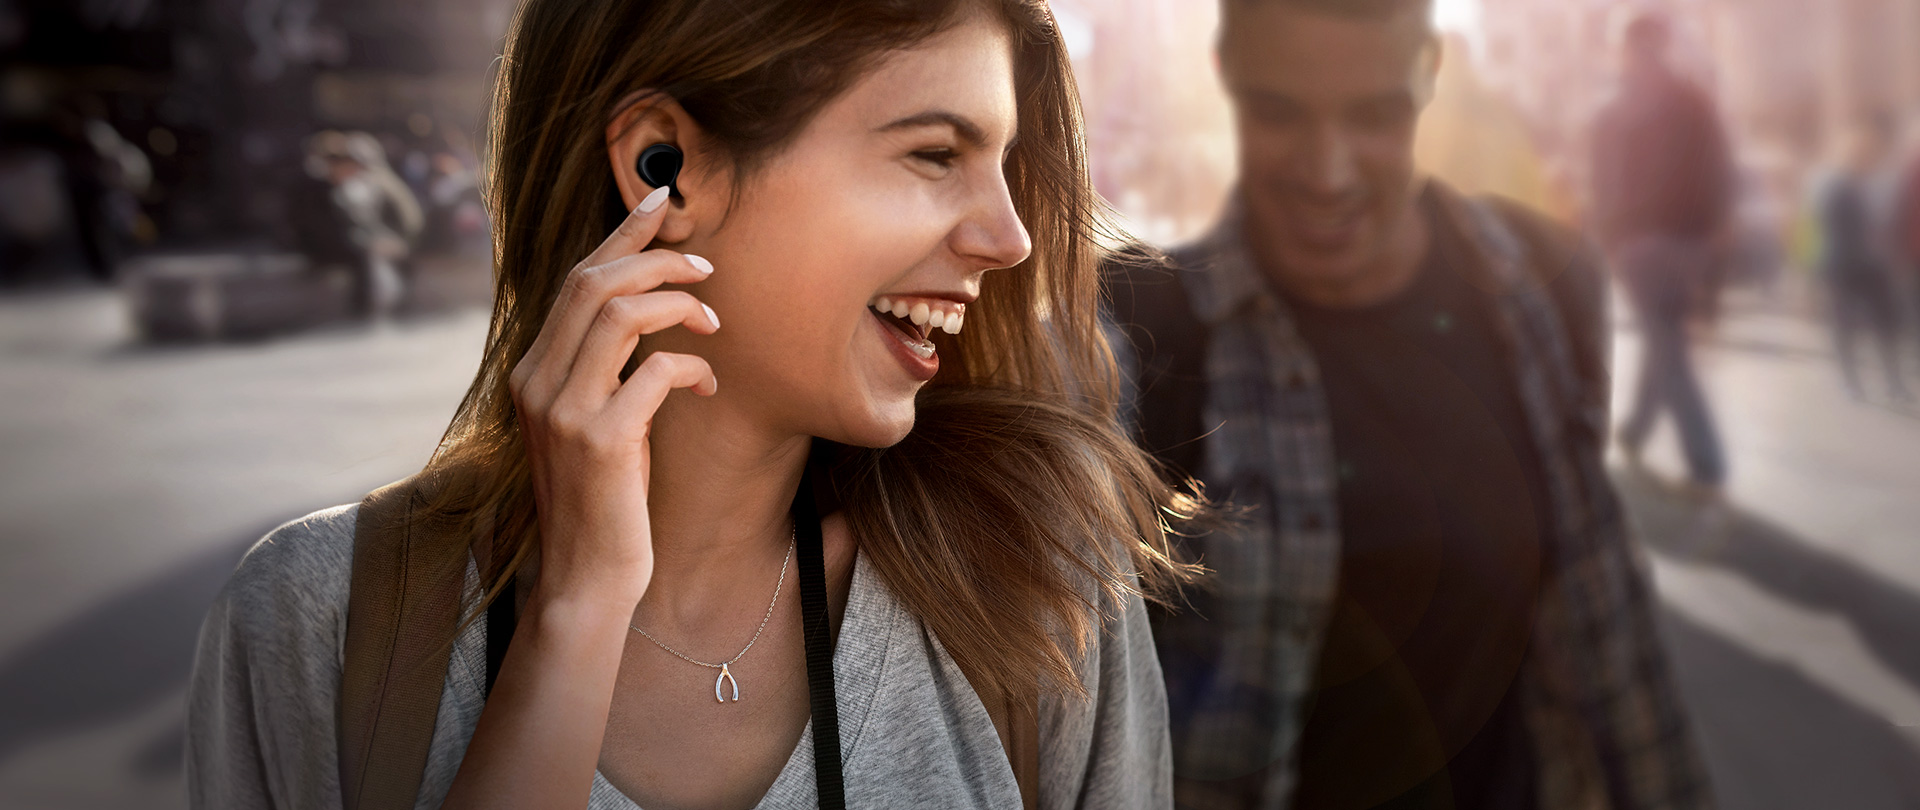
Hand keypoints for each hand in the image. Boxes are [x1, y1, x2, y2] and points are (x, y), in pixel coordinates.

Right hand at [508, 187, 719, 606]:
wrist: (586, 577)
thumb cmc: (604, 501)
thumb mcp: (596, 424)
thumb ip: (605, 372)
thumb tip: (649, 315)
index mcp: (532, 372)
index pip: (575, 278)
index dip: (621, 233)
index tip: (662, 199)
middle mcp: (537, 382)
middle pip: (593, 281)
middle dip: (656, 257)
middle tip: (706, 263)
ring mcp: (564, 410)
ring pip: (618, 312)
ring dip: (677, 303)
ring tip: (712, 321)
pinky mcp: (601, 440)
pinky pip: (654, 371)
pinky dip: (691, 365)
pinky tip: (709, 383)